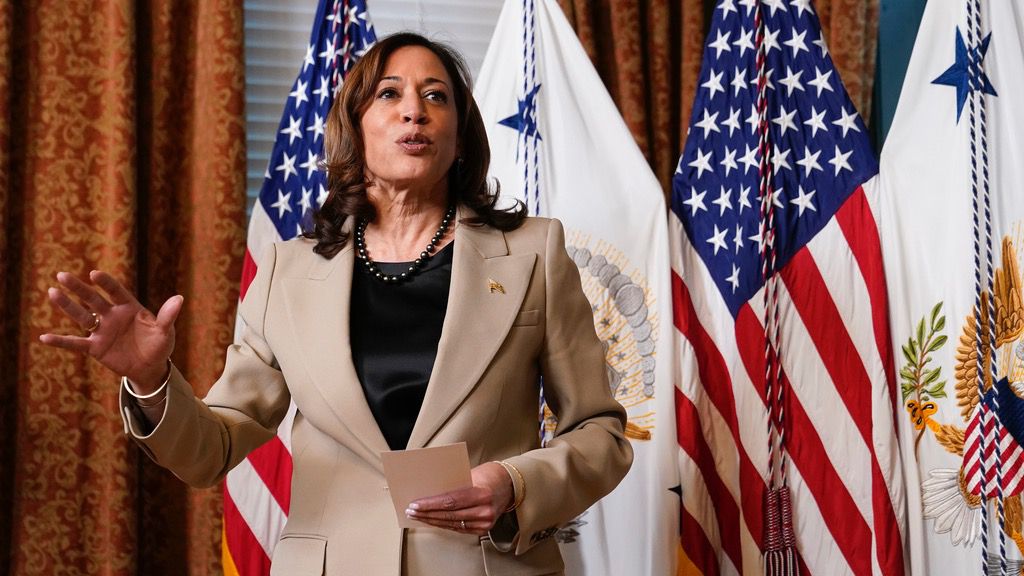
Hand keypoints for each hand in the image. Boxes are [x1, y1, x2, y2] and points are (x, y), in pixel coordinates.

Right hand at [39, 270, 181, 391]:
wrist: (150, 366)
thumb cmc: (159, 344)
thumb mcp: (164, 331)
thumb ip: (168, 316)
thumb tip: (179, 299)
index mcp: (129, 307)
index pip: (116, 291)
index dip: (106, 283)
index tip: (94, 274)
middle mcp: (112, 315)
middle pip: (93, 299)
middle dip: (79, 288)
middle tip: (62, 275)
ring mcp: (102, 330)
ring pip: (81, 316)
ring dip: (67, 306)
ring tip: (52, 292)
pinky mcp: (95, 347)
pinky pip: (75, 343)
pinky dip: (61, 341)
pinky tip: (44, 337)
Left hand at [405, 462, 513, 534]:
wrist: (509, 485)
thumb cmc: (488, 475)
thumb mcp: (471, 474)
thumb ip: (454, 485)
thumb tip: (429, 493)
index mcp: (482, 493)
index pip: (450, 501)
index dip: (431, 504)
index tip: (415, 504)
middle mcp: (485, 510)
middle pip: (449, 514)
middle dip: (427, 513)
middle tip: (411, 511)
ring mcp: (485, 523)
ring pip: (452, 523)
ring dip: (432, 520)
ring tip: (417, 516)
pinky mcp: (483, 529)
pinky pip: (458, 528)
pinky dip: (443, 524)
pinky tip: (432, 520)